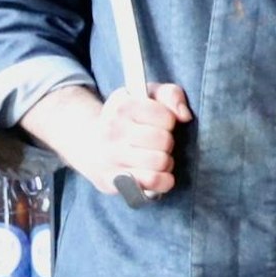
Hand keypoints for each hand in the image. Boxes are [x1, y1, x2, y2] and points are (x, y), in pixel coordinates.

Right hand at [73, 84, 192, 196]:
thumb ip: (171, 94)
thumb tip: (184, 116)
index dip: (170, 122)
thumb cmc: (130, 117)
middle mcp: (111, 131)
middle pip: (164, 141)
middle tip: (158, 144)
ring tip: (157, 158)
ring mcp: (109, 157)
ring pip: (160, 162)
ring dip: (166, 162)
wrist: (90, 143)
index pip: (167, 118)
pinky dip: (163, 181)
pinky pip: (150, 182)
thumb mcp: (149, 95)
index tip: (160, 124)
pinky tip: (159, 175)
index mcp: (123, 106)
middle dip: (168, 143)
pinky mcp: (110, 180)